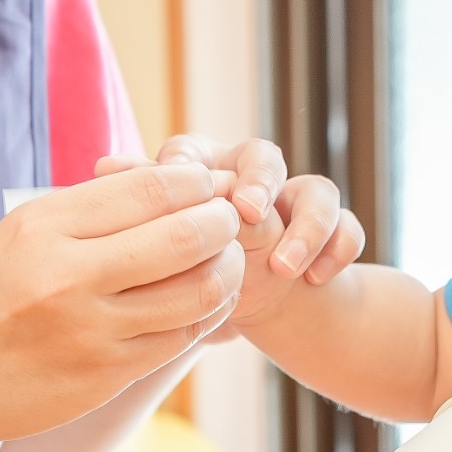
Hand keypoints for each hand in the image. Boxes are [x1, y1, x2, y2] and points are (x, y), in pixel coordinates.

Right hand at [0, 163, 244, 450]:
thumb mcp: (23, 231)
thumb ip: (93, 208)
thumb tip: (176, 183)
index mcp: (46, 227)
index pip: (150, 189)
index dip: (196, 182)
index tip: (207, 184)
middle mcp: (69, 277)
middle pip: (186, 237)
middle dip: (224, 223)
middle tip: (230, 220)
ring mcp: (91, 332)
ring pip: (197, 293)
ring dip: (227, 271)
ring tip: (227, 260)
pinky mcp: (106, 377)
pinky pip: (180, 339)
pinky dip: (205, 315)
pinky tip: (203, 302)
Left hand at [99, 136, 364, 328]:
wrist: (259, 302)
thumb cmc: (197, 265)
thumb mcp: (166, 242)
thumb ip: (141, 204)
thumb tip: (103, 167)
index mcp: (205, 174)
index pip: (196, 150)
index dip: (190, 164)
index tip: (183, 192)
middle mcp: (253, 179)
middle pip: (263, 155)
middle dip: (259, 181)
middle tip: (250, 212)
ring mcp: (296, 204)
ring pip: (318, 189)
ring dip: (306, 226)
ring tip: (285, 267)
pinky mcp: (332, 232)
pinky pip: (348, 228)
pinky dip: (336, 250)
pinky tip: (315, 280)